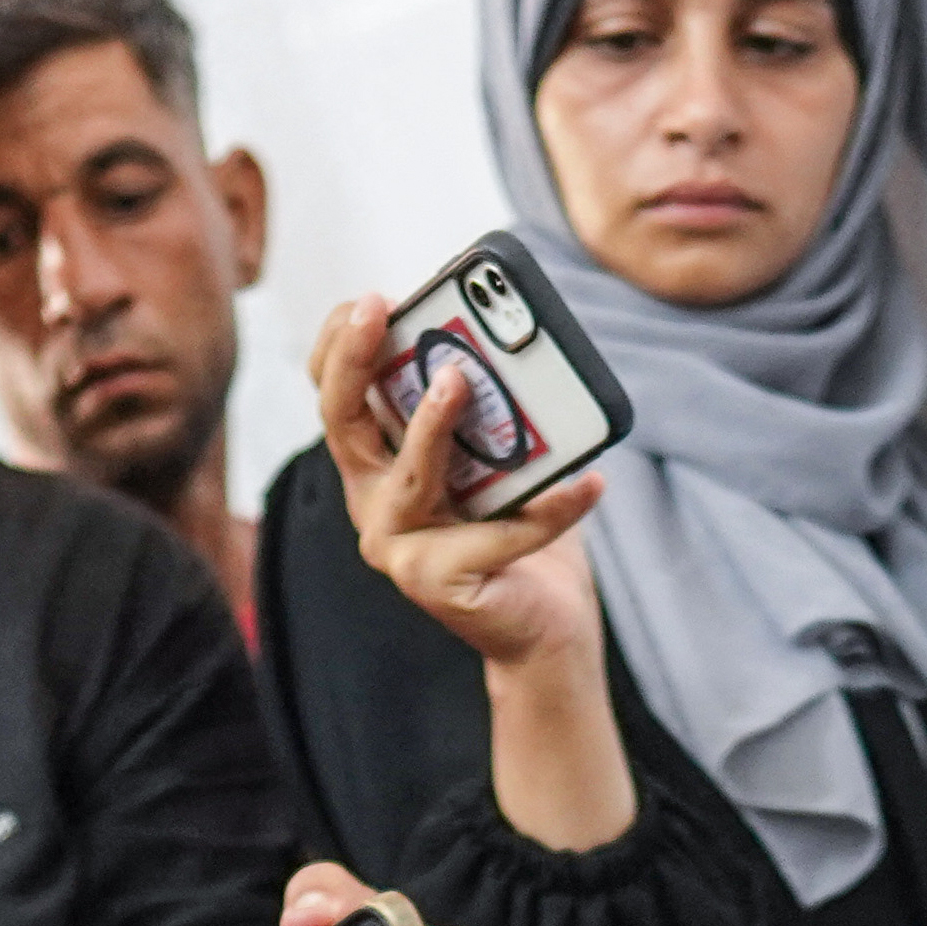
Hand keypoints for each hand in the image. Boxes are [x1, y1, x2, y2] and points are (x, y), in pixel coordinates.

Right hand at [314, 298, 606, 677]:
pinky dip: (552, 509)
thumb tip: (517, 340)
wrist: (543, 625)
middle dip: (354, 359)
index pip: (335, 393)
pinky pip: (500, 534)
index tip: (372, 300)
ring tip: (460, 381)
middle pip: (342, 421)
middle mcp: (372, 500)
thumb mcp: (498, 455)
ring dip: (432, 424)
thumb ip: (490, 406)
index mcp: (377, 461)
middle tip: (379, 310)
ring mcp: (398, 546)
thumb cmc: (519, 529)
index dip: (340, 344)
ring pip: (409, 474)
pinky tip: (591, 483)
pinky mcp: (438, 583)